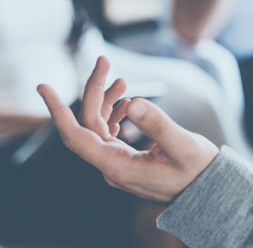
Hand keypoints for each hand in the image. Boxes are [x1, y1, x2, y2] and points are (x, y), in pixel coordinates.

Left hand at [37, 56, 218, 202]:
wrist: (208, 192)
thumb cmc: (198, 172)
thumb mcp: (183, 146)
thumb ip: (158, 125)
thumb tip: (133, 102)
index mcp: (118, 167)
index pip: (76, 137)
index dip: (58, 111)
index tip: (44, 87)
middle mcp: (111, 166)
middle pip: (88, 124)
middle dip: (93, 90)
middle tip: (104, 61)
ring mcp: (117, 163)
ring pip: (98, 126)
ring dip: (105, 100)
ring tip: (120, 78)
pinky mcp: (126, 159)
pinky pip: (109, 133)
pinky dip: (113, 112)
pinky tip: (125, 100)